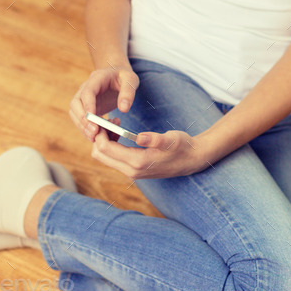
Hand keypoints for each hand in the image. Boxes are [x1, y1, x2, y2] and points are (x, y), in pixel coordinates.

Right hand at [69, 65, 138, 142]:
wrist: (118, 76)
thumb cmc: (124, 77)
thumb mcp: (131, 80)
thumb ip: (128, 93)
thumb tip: (123, 109)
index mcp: (97, 78)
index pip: (87, 92)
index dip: (88, 106)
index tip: (93, 119)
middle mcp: (86, 87)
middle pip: (75, 103)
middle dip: (82, 119)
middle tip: (94, 132)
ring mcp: (83, 98)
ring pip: (74, 112)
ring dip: (81, 125)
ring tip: (94, 137)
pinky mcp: (85, 107)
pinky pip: (80, 118)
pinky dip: (85, 127)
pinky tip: (95, 136)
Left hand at [91, 126, 209, 178]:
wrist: (191, 160)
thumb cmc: (182, 147)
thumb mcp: (171, 139)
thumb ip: (155, 139)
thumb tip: (139, 137)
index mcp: (137, 162)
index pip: (105, 149)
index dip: (100, 133)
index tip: (104, 118)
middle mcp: (131, 170)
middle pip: (100, 155)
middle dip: (99, 137)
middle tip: (107, 120)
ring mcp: (131, 172)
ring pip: (104, 157)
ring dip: (105, 141)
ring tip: (115, 124)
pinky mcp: (133, 169)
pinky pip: (113, 158)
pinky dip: (111, 145)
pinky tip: (120, 133)